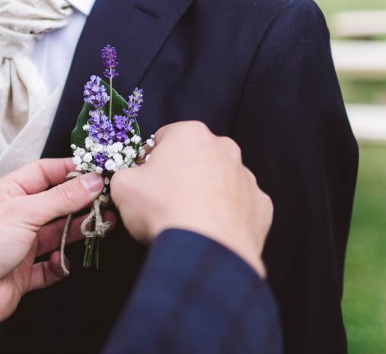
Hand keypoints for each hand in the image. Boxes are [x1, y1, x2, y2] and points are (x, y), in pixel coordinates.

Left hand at [0, 159, 103, 334]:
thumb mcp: (23, 211)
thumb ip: (61, 198)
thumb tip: (92, 181)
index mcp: (9, 193)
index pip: (45, 173)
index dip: (71, 170)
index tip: (97, 170)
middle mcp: (16, 216)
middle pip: (56, 204)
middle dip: (80, 202)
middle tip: (106, 200)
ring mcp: (21, 245)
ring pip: (57, 234)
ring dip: (78, 231)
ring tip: (102, 225)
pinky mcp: (24, 273)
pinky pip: (50, 266)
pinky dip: (59, 264)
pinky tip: (62, 261)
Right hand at [111, 121, 271, 276]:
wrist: (204, 251)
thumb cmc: (162, 210)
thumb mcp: (123, 186)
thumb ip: (127, 174)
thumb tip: (134, 179)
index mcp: (191, 134)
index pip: (164, 138)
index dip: (151, 160)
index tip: (147, 181)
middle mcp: (224, 148)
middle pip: (196, 157)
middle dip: (182, 173)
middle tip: (167, 201)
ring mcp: (247, 177)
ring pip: (221, 180)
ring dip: (207, 193)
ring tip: (191, 219)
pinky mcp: (261, 205)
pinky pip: (240, 205)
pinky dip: (228, 215)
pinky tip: (214, 231)